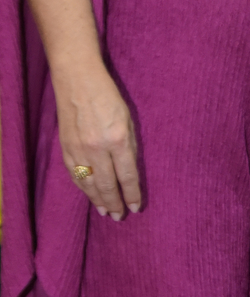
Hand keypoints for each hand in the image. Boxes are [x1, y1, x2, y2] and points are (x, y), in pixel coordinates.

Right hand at [56, 66, 141, 219]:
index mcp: (118, 140)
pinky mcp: (66, 148)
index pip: (128, 176)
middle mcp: (97, 148)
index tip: (136, 207)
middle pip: (108, 185)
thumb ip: (130, 146)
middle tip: (120, 216)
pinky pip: (76, 175)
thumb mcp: (128, 119)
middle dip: (115, 203)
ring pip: (89, 184)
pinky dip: (83, 188)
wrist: (77, 81)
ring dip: (98, 200)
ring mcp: (79, 149)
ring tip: (106, 212)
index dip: (132, 194)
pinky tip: (90, 195)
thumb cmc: (108, 97)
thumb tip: (129, 171)